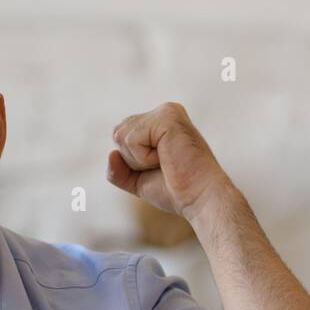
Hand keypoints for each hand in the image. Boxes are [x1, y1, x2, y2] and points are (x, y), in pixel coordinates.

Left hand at [106, 102, 235, 220]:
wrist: (199, 198)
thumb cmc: (175, 190)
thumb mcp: (137, 181)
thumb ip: (118, 170)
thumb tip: (111, 154)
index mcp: (159, 121)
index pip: (121, 136)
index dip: (131, 161)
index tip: (161, 167)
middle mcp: (164, 111)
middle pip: (118, 134)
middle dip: (132, 160)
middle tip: (163, 166)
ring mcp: (166, 111)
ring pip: (121, 136)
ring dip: (138, 160)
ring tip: (165, 162)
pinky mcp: (167, 117)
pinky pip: (132, 140)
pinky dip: (143, 158)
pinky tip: (166, 158)